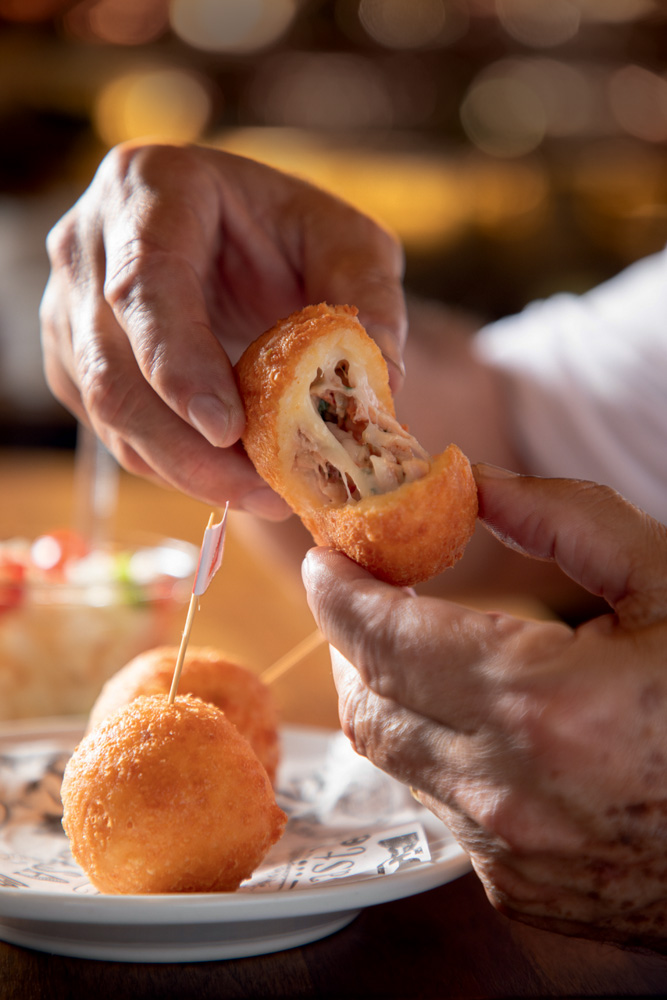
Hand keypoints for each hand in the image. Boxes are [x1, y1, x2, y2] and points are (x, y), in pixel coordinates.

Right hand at [40, 142, 405, 513]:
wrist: (239, 244)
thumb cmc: (290, 233)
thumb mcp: (346, 241)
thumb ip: (368, 291)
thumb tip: (383, 369)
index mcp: (149, 188)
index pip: (145, 286)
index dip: (179, 364)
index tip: (227, 430)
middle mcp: (89, 247)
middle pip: (112, 368)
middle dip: (186, 447)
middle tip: (263, 492)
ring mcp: (69, 309)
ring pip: (108, 413)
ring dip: (184, 469)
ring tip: (264, 495)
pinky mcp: (72, 361)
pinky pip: (114, 431)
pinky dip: (173, 465)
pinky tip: (231, 477)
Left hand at [302, 465, 666, 951]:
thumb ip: (566, 520)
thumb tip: (474, 484)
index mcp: (543, 705)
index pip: (385, 640)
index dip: (339, 593)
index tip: (326, 560)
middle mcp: (507, 793)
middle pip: (367, 706)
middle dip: (351, 642)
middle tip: (372, 595)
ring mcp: (510, 855)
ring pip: (396, 760)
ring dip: (392, 695)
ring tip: (424, 649)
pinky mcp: (519, 892)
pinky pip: (440, 806)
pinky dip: (439, 751)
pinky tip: (485, 721)